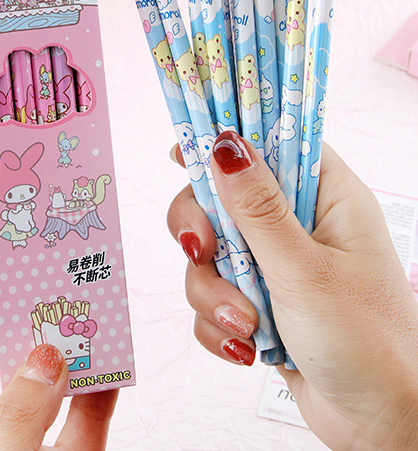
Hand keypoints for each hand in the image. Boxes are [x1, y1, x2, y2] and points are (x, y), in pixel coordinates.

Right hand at [167, 130, 417, 449]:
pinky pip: (212, 295)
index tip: (183, 154)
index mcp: (326, 199)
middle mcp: (297, 225)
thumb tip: (223, 144)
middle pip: (221, 197)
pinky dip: (218, 322)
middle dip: (204, 233)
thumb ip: (257, 208)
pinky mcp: (258, 301)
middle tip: (204, 251)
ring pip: (209, 252)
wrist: (381, 428)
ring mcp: (275, 264)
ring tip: (246, 324)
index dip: (226, 142)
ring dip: (214, 292)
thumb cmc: (366, 343)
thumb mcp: (305, 271)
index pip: (270, 142)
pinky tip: (246, 345)